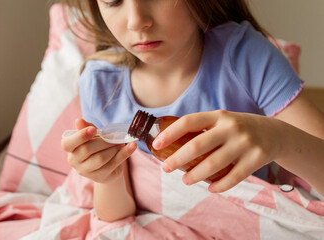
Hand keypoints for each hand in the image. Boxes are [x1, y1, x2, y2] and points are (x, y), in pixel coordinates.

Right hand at [61, 119, 136, 183]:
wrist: (107, 165)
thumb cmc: (97, 146)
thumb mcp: (92, 135)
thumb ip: (86, 128)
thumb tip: (79, 120)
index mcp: (70, 149)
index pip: (67, 144)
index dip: (80, 136)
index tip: (93, 130)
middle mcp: (74, 161)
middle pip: (87, 150)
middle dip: (103, 141)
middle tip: (114, 136)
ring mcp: (86, 171)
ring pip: (100, 158)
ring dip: (113, 148)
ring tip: (120, 142)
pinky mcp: (100, 177)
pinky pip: (113, 164)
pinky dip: (124, 153)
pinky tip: (132, 146)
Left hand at [152, 110, 284, 192]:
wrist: (276, 133)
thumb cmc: (240, 129)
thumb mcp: (223, 120)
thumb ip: (203, 128)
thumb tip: (173, 144)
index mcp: (219, 115)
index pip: (189, 121)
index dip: (170, 133)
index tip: (156, 145)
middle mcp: (231, 127)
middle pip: (197, 146)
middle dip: (177, 159)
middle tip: (166, 168)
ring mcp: (245, 142)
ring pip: (213, 165)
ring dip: (195, 175)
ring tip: (185, 180)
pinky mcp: (257, 158)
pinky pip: (233, 177)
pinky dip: (219, 186)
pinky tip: (210, 188)